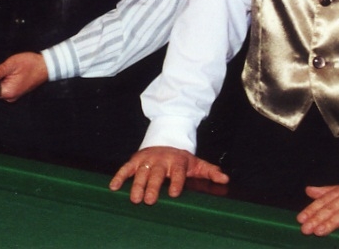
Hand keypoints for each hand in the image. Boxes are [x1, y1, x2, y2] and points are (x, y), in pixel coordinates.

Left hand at [0, 52, 47, 101]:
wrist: (45, 66)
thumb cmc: (31, 64)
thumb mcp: (12, 64)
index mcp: (7, 91)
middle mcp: (9, 96)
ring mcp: (13, 95)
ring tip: (5, 71)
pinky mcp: (15, 92)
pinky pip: (4, 88)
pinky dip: (3, 82)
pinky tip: (9, 74)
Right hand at [108, 146, 228, 204]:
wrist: (166, 138)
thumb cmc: (182, 158)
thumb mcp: (197, 162)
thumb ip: (210, 171)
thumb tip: (225, 179)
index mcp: (177, 161)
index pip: (178, 172)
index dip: (176, 182)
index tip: (174, 194)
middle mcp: (161, 160)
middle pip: (157, 174)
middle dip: (153, 187)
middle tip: (150, 201)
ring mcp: (147, 159)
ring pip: (141, 173)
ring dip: (137, 185)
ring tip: (134, 199)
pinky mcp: (136, 159)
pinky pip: (126, 168)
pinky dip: (119, 176)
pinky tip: (113, 187)